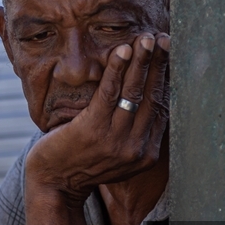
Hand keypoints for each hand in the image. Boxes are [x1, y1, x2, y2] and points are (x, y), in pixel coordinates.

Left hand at [25, 32, 169, 205]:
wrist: (54, 185)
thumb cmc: (83, 163)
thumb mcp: (118, 154)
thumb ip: (135, 133)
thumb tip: (149, 99)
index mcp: (146, 154)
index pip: (162, 108)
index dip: (166, 79)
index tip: (169, 56)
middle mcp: (136, 149)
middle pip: (152, 98)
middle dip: (159, 65)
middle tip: (164, 39)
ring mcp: (115, 141)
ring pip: (134, 93)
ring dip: (142, 62)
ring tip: (146, 39)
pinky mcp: (92, 131)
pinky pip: (109, 93)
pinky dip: (117, 69)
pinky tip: (122, 50)